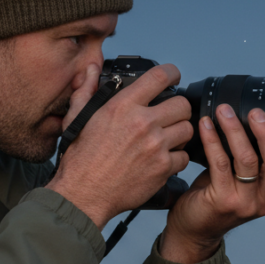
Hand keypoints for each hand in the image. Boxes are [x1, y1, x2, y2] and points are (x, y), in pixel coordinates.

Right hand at [47, 63, 193, 229]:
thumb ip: (87, 90)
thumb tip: (91, 69)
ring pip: (188, 130)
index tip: (174, 77)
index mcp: (123, 106)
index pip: (160, 76)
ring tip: (167, 138)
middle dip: (178, 109)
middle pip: (182, 105)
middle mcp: (142, 123)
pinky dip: (177, 158)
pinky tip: (163, 159)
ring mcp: (155, 146)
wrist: (84, 194)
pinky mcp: (163, 168)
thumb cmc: (80, 159)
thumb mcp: (77, 118)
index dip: (172, 73)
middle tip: (170, 116)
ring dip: (180, 133)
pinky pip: (184, 157)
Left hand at [160, 104, 264, 263]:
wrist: (195, 229)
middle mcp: (264, 201)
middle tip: (257, 113)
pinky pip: (220, 163)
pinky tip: (206, 125)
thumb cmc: (219, 199)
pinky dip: (212, 140)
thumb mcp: (245, 182)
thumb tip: (254, 120)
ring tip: (225, 111)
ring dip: (235, 130)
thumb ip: (255, 161)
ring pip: (247, 160)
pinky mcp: (222, 200)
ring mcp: (244, 202)